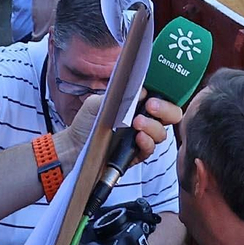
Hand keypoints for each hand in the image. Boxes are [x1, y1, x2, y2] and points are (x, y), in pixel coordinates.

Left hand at [56, 93, 181, 168]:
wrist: (72, 146)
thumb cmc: (86, 122)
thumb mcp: (98, 102)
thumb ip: (119, 94)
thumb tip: (141, 90)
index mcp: (138, 104)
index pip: (162, 97)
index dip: (166, 94)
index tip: (155, 93)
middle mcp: (144, 120)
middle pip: (171, 115)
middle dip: (166, 109)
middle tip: (151, 106)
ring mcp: (141, 138)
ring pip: (162, 133)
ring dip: (153, 126)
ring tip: (137, 123)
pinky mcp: (136, 155)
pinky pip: (150, 150)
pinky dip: (147, 143)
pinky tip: (138, 138)